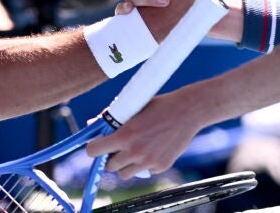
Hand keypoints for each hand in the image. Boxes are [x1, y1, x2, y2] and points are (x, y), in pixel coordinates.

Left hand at [84, 90, 203, 178]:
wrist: (187, 111)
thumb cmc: (158, 106)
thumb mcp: (132, 108)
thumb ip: (111, 118)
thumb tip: (92, 124)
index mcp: (124, 135)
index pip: (94, 151)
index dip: (93, 149)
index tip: (96, 146)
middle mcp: (135, 152)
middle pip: (109, 166)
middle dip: (110, 158)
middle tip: (116, 148)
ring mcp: (149, 161)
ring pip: (124, 174)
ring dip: (125, 165)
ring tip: (132, 151)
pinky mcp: (161, 166)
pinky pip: (145, 172)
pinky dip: (145, 165)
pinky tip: (152, 149)